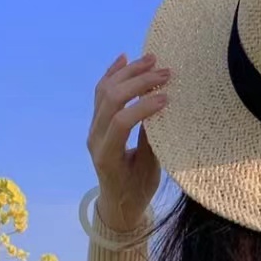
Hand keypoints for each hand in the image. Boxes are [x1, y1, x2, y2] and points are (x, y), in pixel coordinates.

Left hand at [86, 52, 168, 231]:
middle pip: (111, 100)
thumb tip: (159, 110)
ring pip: (104, 91)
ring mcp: (93, 128)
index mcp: (107, 155)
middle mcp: (95, 138)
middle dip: (138, 82)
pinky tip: (124, 58)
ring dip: (128, 72)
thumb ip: (150, 142)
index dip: (143, 106)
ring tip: (151, 60)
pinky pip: (100, 93)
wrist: (117, 203)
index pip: (121, 122)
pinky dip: (112, 73)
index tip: (167, 97)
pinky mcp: (96, 122)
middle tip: (165, 74)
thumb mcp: (149, 171)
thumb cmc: (137, 191)